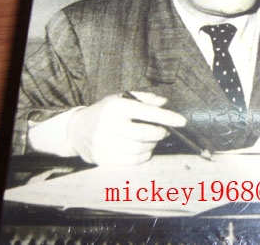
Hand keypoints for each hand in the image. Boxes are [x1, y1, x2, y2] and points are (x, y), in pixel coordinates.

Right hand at [67, 91, 185, 165]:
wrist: (76, 130)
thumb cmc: (105, 112)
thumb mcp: (121, 98)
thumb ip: (145, 99)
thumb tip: (164, 102)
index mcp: (115, 108)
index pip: (146, 112)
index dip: (167, 117)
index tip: (182, 121)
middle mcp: (109, 126)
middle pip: (145, 134)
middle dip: (160, 133)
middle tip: (164, 130)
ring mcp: (105, 145)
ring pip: (141, 149)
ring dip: (152, 145)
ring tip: (151, 138)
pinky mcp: (104, 160)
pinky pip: (133, 161)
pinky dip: (144, 155)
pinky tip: (143, 148)